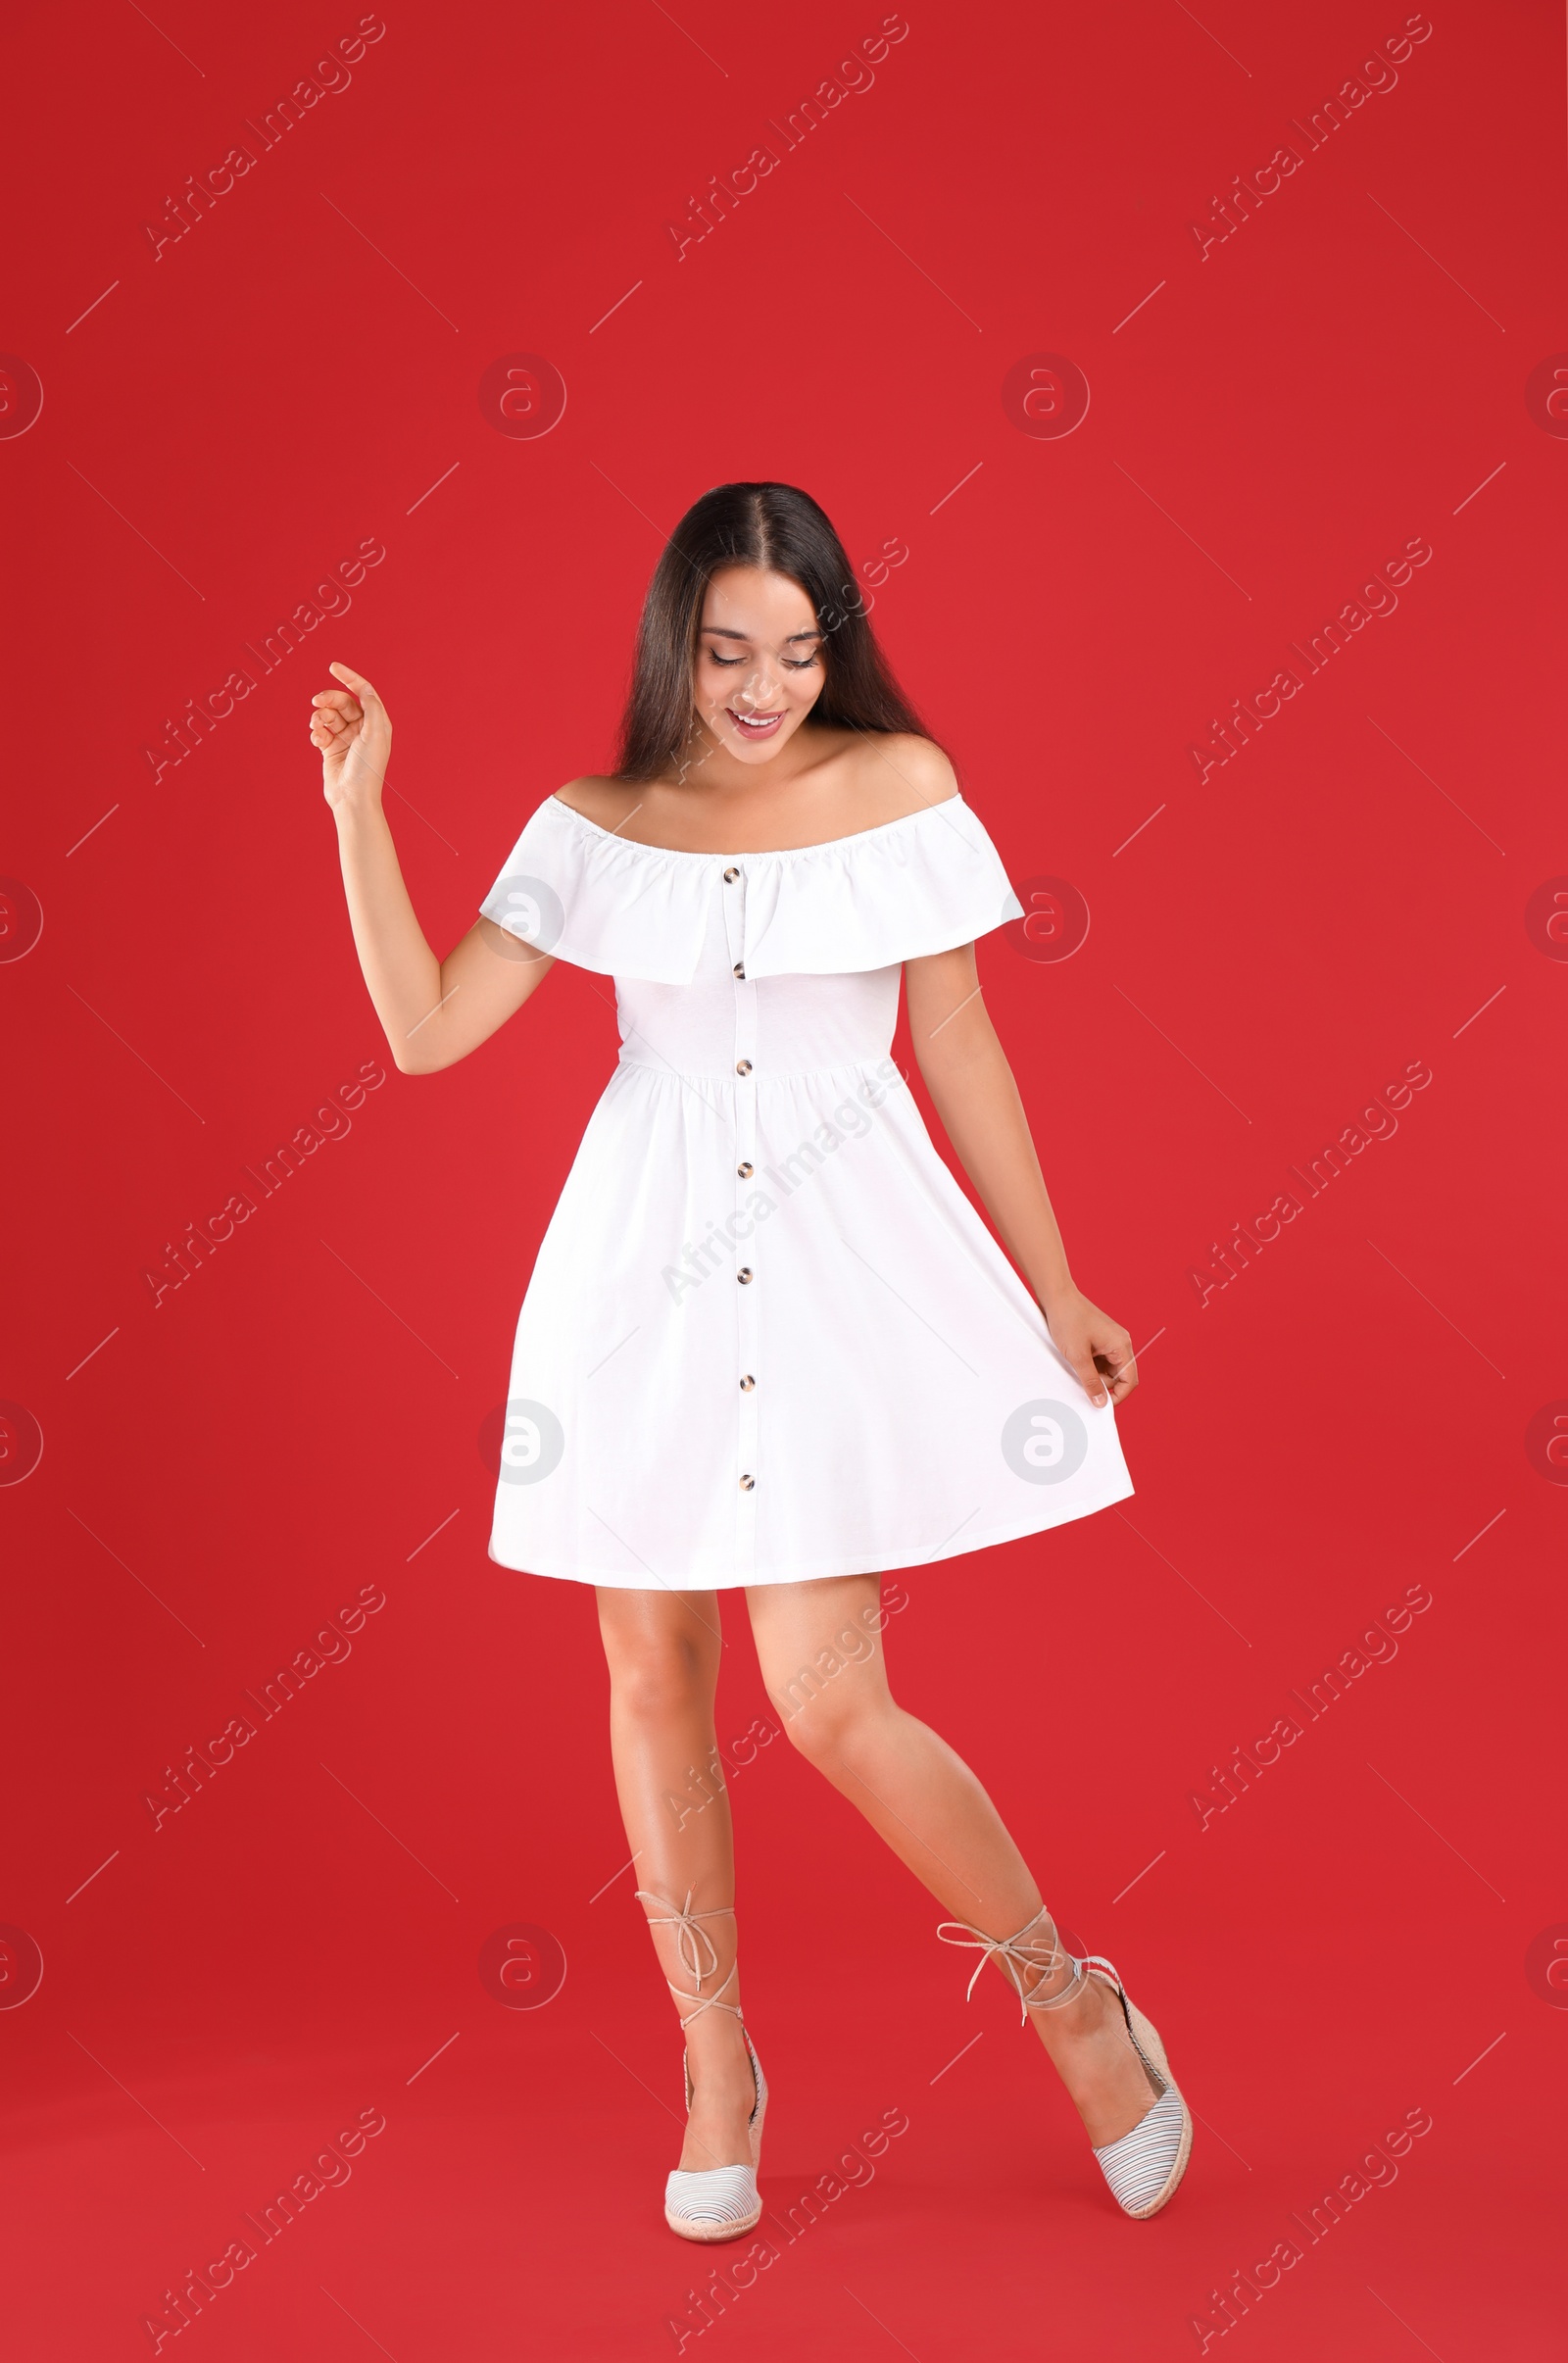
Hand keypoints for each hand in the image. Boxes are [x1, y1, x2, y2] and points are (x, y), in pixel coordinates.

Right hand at [311, 661, 390, 813]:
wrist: (352, 798)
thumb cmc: (367, 770)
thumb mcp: (375, 734)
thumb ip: (372, 707)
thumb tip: (365, 689)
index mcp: (377, 723)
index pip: (363, 692)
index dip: (349, 677)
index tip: (333, 667)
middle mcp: (362, 729)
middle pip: (342, 702)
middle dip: (328, 699)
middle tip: (317, 701)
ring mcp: (346, 738)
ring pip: (328, 715)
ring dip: (319, 717)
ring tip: (316, 726)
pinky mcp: (331, 748)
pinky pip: (320, 731)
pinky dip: (316, 733)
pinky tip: (317, 739)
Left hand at [1041, 1287, 1137, 1408]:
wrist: (1056, 1296)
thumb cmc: (1068, 1320)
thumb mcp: (1078, 1357)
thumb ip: (1091, 1382)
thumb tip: (1101, 1403)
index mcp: (1121, 1345)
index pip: (1129, 1380)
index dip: (1118, 1396)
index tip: (1100, 1404)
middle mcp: (1120, 1343)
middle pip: (1119, 1376)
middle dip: (1103, 1384)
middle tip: (1082, 1381)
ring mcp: (1109, 1341)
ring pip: (1107, 1370)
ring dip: (1093, 1375)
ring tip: (1076, 1367)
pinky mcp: (1098, 1340)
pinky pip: (1099, 1361)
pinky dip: (1088, 1366)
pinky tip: (1075, 1361)